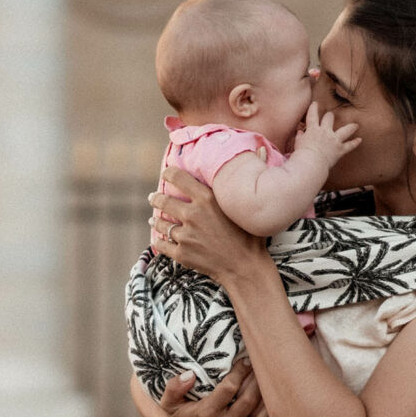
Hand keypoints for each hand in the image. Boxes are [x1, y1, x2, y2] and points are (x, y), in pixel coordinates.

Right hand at [130, 359, 270, 416]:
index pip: (228, 389)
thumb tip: (189, 375)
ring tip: (272, 379)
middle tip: (263, 364)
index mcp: (205, 414)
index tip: (245, 359)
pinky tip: (276, 400)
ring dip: (267, 397)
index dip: (239, 372)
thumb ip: (174, 388)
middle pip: (248, 400)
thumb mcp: (168, 403)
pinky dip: (270, 416)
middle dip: (257, 380)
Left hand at [148, 166, 267, 282]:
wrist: (246, 268)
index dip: (168, 173)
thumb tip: (261, 148)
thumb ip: (248, 178)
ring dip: (155, 220)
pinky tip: (158, 238)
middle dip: (155, 198)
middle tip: (153, 197)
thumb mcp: (249, 205)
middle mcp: (192, 215)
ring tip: (153, 219)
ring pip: (159, 223)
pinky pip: (161, 244)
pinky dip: (158, 241)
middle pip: (162, 200)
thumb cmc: (251, 237)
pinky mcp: (181, 253)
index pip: (177, 177)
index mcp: (207, 199)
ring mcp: (185, 235)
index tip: (166, 174)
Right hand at [294, 102, 359, 167]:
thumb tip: (299, 132)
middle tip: (330, 115)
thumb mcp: (298, 144)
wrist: (311, 163)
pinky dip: (355, 143)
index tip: (315, 103)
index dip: (313, 108)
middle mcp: (325, 132)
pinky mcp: (340, 149)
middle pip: (329, 118)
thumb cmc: (302, 154)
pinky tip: (359, 140)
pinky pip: (349, 145)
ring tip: (355, 125)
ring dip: (351, 127)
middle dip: (329, 116)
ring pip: (345, 130)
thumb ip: (300, 137)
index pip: (312, 116)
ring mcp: (334, 140)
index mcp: (313, 130)